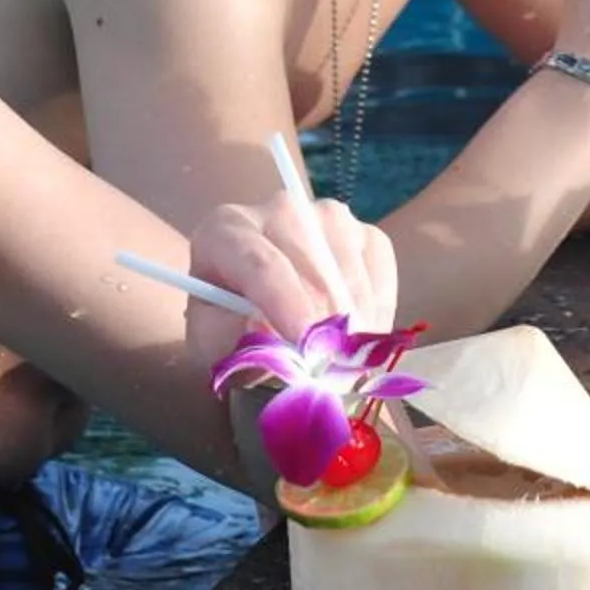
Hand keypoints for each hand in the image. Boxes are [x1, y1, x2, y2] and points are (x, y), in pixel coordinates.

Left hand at [188, 191, 397, 346]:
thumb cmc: (229, 324)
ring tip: (336, 363)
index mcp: (226, 231)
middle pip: (314, 272)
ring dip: (351, 330)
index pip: (262, 264)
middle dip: (324, 331)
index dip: (288, 305)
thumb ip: (226, 339)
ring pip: (351, 278)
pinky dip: (374, 317)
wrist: (254, 305)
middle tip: (327, 377)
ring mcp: (328, 218)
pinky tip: (354, 338)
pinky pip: (379, 279)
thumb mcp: (210, 342)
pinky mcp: (365, 234)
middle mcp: (280, 212)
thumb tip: (264, 331)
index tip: (308, 349)